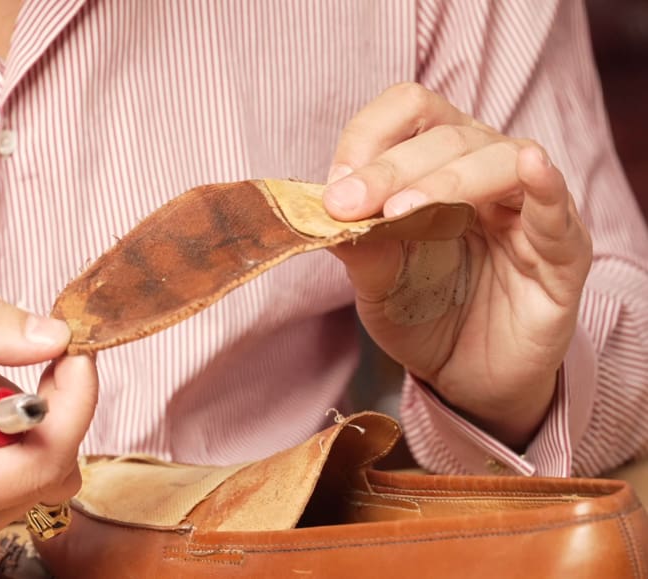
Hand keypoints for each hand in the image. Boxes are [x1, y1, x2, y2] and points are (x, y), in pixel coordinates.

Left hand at [322, 83, 591, 448]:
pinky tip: (531, 166)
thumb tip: (319, 211)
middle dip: (389, 169)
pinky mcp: (563, 254)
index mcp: (438, 162)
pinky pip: (559, 210)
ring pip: (498, 159)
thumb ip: (359, 245)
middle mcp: (486, 170)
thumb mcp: (378, 282)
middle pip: (447, 135)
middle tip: (346, 205)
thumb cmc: (425, 315)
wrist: (467, 378)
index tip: (333, 190)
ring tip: (401, 212)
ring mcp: (528, 209)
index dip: (368, 138)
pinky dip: (544, 185)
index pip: (410, 110)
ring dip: (445, 180)